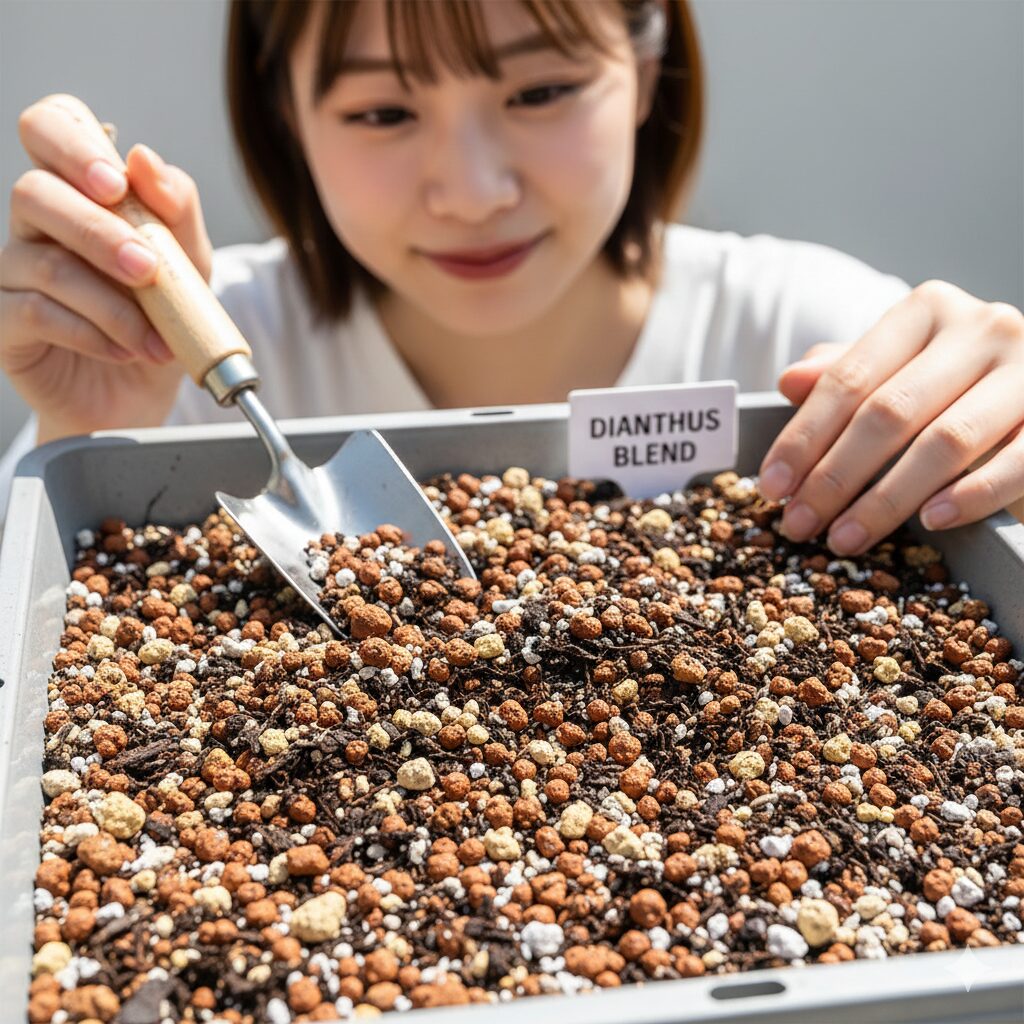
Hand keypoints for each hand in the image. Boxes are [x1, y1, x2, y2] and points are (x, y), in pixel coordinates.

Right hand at [0, 94, 212, 443]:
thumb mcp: (190, 264)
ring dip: (114, 304)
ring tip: (156, 337)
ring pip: (46, 264)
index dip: (73, 143)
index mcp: (79, 191)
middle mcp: (37, 224)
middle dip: (99, 232)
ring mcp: (13, 272)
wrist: (141, 396)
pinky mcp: (3, 323)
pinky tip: (126, 351)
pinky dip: (92, 333)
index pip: (50, 127)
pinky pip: (35, 313)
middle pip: (34, 193)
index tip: (116, 184)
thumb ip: (177, 210)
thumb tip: (145, 160)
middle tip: (147, 268)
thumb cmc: (161, 318)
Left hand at [758, 280, 1023, 553]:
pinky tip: (930, 522)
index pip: (849, 379)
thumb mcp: (896, 368)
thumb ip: (845, 372)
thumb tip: (790, 381)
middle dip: (834, 476)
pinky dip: (970, 495)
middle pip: (889, 412)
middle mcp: (981, 328)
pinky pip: (1017, 461)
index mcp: (927, 311)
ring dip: (887, 499)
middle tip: (799, 523)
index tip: (772, 487)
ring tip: (845, 538)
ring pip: (944, 441)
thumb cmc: (952, 386)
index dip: (804, 437)